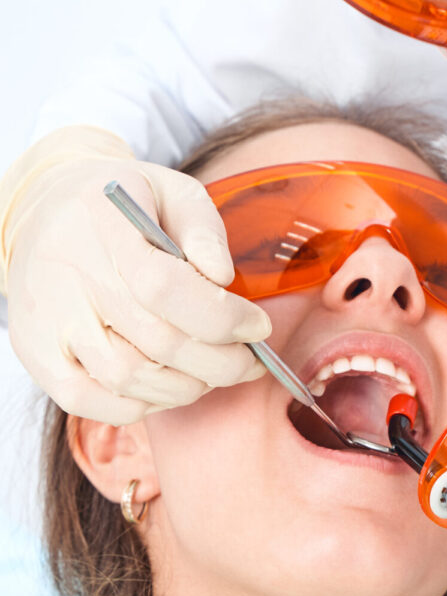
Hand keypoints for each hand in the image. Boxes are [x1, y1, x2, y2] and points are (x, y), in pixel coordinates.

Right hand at [0, 126, 270, 422]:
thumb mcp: (170, 190)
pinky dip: (139, 405)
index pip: (166, 288)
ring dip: (186, 387)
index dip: (223, 318)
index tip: (259, 327)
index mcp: (105, 228)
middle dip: (222, 363)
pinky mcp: (38, 354)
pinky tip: (168, 386)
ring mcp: (49, 322)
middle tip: (250, 361)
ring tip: (213, 372)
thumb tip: (222, 276)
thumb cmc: (123, 206)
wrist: (42, 211)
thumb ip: (202, 229)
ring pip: (128, 379)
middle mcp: (70, 278)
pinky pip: (89, 401)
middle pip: (157, 343)